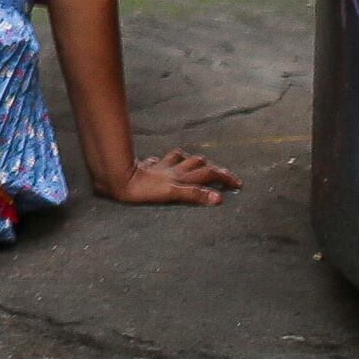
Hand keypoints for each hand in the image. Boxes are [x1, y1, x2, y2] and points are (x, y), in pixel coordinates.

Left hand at [97, 150, 237, 206]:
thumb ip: (195, 195)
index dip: (224, 178)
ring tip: (196, 163)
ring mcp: (160, 168)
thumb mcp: (173, 194)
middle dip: (211, 168)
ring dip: (190, 160)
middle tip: (221, 174)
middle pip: (197, 164)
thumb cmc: (144, 190)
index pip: (209, 174)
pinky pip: (157, 161)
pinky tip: (158, 162)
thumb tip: (217, 199)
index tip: (237, 184)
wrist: (120, 180)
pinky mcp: (146, 168)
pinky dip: (162, 161)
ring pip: (180, 158)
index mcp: (182, 177)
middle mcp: (173, 170)